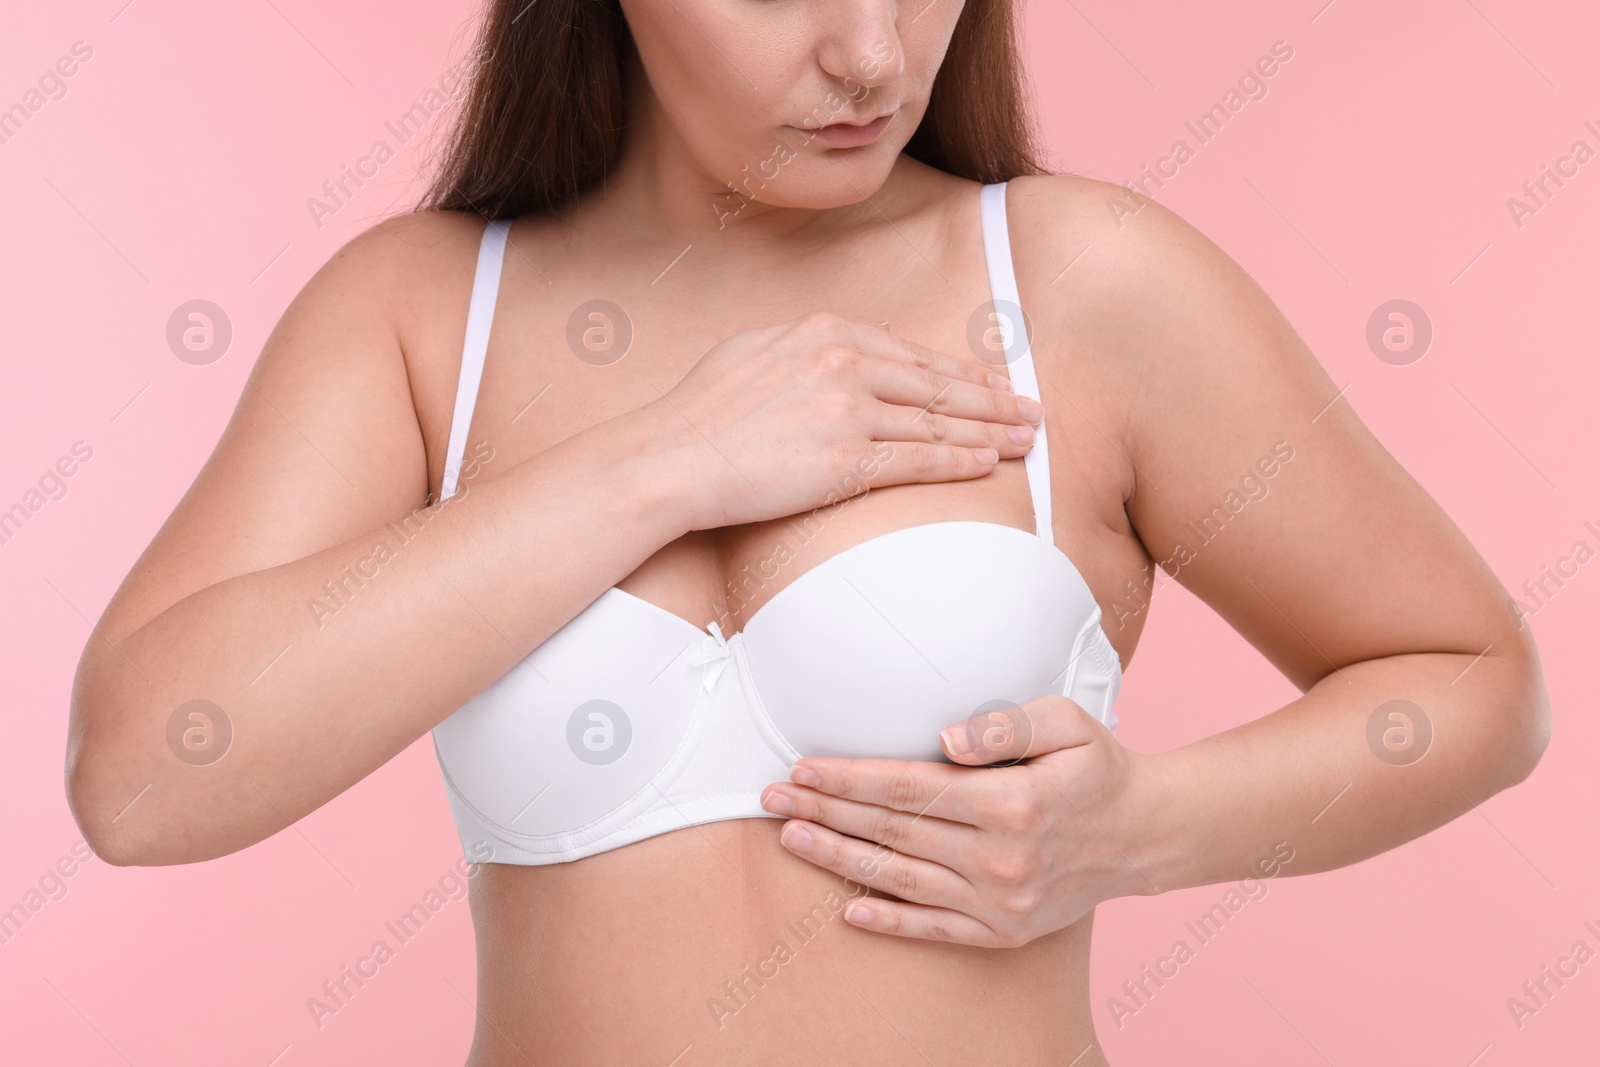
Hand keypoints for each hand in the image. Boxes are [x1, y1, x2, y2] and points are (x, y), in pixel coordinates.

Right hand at [647, 311, 1043, 529]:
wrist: (672, 456)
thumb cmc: (701, 412)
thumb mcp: (754, 353)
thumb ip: (802, 352)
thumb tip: (828, 355)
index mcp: (824, 331)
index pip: (909, 353)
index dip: (957, 371)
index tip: (990, 382)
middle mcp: (844, 361)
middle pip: (935, 383)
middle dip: (990, 400)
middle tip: (1029, 410)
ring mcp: (848, 409)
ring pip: (936, 420)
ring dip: (987, 432)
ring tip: (1023, 440)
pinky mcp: (846, 458)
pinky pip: (918, 458)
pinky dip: (958, 461)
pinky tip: (985, 464)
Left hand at [758, 695, 1159, 946]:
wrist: (1146, 834)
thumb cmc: (1098, 767)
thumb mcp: (1067, 722)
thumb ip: (1005, 724)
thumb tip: (946, 739)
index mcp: (1010, 802)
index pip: (907, 788)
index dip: (848, 777)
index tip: (803, 768)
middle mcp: (1000, 858)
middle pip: (891, 831)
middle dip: (825, 811)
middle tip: (771, 798)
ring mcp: (1001, 902)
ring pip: (900, 879)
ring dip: (839, 858)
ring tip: (792, 838)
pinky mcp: (1005, 932)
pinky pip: (934, 929)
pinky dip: (889, 921)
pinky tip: (847, 908)